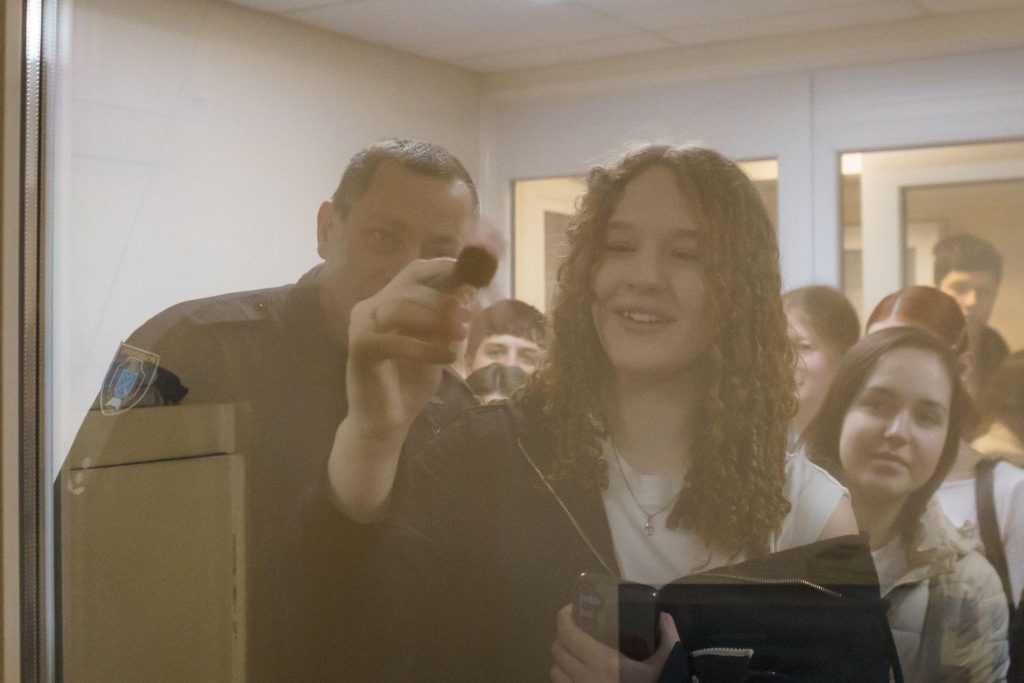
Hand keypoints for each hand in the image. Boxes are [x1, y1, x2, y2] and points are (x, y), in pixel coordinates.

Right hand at [345, 258, 471, 437]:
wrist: (385, 422)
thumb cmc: (411, 381)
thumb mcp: (438, 344)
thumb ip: (449, 320)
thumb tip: (470, 291)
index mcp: (387, 301)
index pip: (415, 272)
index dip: (444, 269)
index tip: (471, 275)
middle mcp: (370, 307)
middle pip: (409, 287)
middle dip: (444, 300)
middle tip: (468, 316)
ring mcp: (360, 326)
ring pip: (400, 307)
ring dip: (436, 320)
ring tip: (461, 336)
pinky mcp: (360, 348)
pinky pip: (396, 340)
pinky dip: (426, 348)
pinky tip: (448, 358)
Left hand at [550, 604, 679, 682]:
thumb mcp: (668, 661)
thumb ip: (668, 635)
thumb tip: (663, 615)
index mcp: (603, 661)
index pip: (567, 632)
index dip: (564, 616)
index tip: (573, 609)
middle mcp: (584, 677)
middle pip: (557, 648)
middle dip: (564, 636)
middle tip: (578, 630)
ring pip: (555, 670)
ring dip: (562, 659)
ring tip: (576, 654)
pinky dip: (564, 678)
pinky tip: (579, 675)